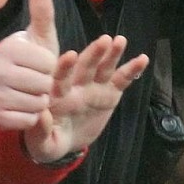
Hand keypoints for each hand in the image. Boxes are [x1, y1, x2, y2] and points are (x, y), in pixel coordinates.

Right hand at [0, 0, 59, 128]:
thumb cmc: (25, 60)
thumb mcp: (36, 38)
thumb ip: (42, 15)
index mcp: (9, 49)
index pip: (49, 64)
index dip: (51, 67)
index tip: (41, 66)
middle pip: (44, 86)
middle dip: (47, 86)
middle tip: (38, 83)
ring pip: (37, 104)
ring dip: (40, 102)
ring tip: (31, 94)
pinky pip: (28, 121)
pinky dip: (31, 117)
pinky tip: (24, 107)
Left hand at [23, 35, 148, 162]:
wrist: (64, 142)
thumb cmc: (48, 141)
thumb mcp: (41, 143)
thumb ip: (40, 130)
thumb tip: (42, 115)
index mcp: (57, 94)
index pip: (60, 77)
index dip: (65, 67)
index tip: (71, 55)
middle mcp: (76, 85)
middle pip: (85, 66)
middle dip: (94, 53)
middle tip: (104, 40)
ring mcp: (94, 87)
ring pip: (104, 68)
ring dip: (112, 54)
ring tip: (120, 40)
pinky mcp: (110, 93)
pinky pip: (122, 80)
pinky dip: (132, 69)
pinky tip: (143, 59)